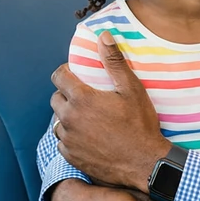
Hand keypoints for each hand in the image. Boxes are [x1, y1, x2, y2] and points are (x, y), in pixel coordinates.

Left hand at [51, 31, 170, 190]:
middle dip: (66, 94)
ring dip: (67, 117)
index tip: (76, 74)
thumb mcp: (131, 89)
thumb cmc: (140, 125)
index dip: (65, 72)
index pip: (58, 77)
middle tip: (85, 97)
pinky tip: (88, 137)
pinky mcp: (71, 156)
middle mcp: (69, 118)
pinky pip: (63, 142)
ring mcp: (68, 139)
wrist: (144, 163)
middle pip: (55, 98)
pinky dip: (71, 137)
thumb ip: (114, 62)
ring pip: (58, 121)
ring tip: (87, 118)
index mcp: (82, 99)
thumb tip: (103, 36)